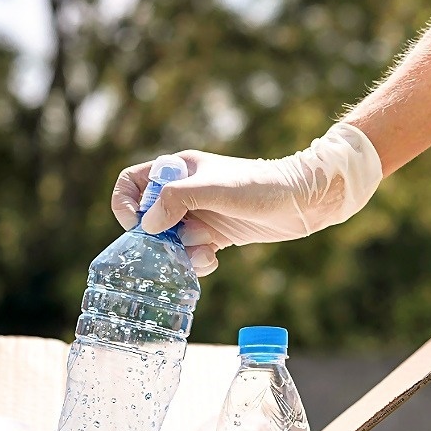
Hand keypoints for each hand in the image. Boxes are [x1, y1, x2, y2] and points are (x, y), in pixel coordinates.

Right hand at [111, 123, 381, 275]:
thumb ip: (175, 201)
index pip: (133, 182)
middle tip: (170, 249)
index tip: (137, 225)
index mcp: (179, 170)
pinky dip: (196, 260)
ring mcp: (200, 213)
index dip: (126, 204)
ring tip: (202, 255)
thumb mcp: (214, 190)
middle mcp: (186, 190)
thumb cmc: (260, 187)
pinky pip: (191, 251)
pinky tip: (213, 260)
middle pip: (149, 217)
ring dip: (178, 253)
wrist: (304, 201)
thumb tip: (148, 225)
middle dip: (156, 238)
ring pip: (170, 240)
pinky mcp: (216, 233)